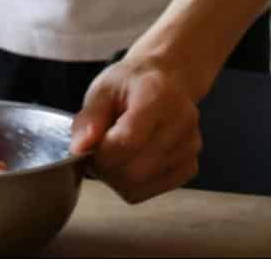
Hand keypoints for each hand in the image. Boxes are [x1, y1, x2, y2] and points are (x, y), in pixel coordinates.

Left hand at [70, 55, 202, 203]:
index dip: (101, 153)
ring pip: (140, 186)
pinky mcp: (191, 166)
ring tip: (116, 153)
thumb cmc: (133, 84)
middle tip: (99, 152)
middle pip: (135, 171)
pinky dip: (134, 184)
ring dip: (118, 178)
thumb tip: (79, 148)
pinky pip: (152, 191)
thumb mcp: (103, 89)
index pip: (127, 143)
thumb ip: (89, 119)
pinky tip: (133, 160)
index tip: (90, 145)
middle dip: (106, 169)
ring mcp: (190, 147)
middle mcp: (182, 123)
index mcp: (159, 97)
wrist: (168, 80)